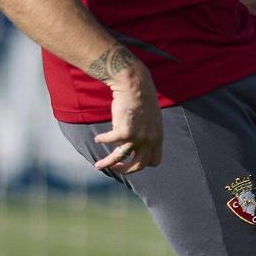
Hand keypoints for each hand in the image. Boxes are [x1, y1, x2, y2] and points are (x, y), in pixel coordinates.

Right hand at [92, 54, 161, 174]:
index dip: (143, 163)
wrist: (135, 86)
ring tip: (98, 166)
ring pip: (120, 157)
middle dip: (126, 170)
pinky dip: (102, 140)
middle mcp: (150, 140)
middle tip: (116, 169)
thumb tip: (132, 142)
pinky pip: (109, 141)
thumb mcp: (150, 118)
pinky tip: (98, 138)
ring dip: (108, 163)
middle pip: (139, 165)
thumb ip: (145, 131)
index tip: (132, 160)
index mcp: (158, 137)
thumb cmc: (141, 99)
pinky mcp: (124, 131)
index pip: (154, 161)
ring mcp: (138, 137)